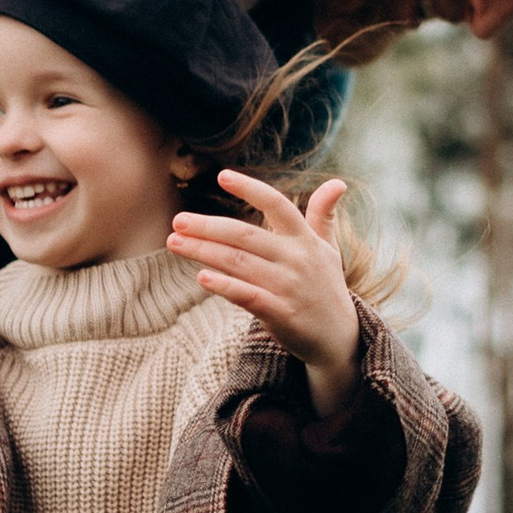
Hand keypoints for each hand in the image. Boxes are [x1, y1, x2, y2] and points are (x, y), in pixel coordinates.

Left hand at [169, 174, 361, 418]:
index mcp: (305, 239)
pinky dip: (224, 286)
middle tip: (178, 221)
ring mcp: (287, 287)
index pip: (277, 205)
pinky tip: (201, 277)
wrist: (338, 337)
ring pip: (238, 263)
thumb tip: (337, 183)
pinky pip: (246, 296)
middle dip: (207, 227)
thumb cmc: (326, 287)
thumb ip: (324, 215)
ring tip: (174, 243)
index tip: (222, 175)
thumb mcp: (329, 248)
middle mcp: (296, 259)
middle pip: (245, 235)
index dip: (250, 189)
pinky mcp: (280, 314)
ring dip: (203, 251)